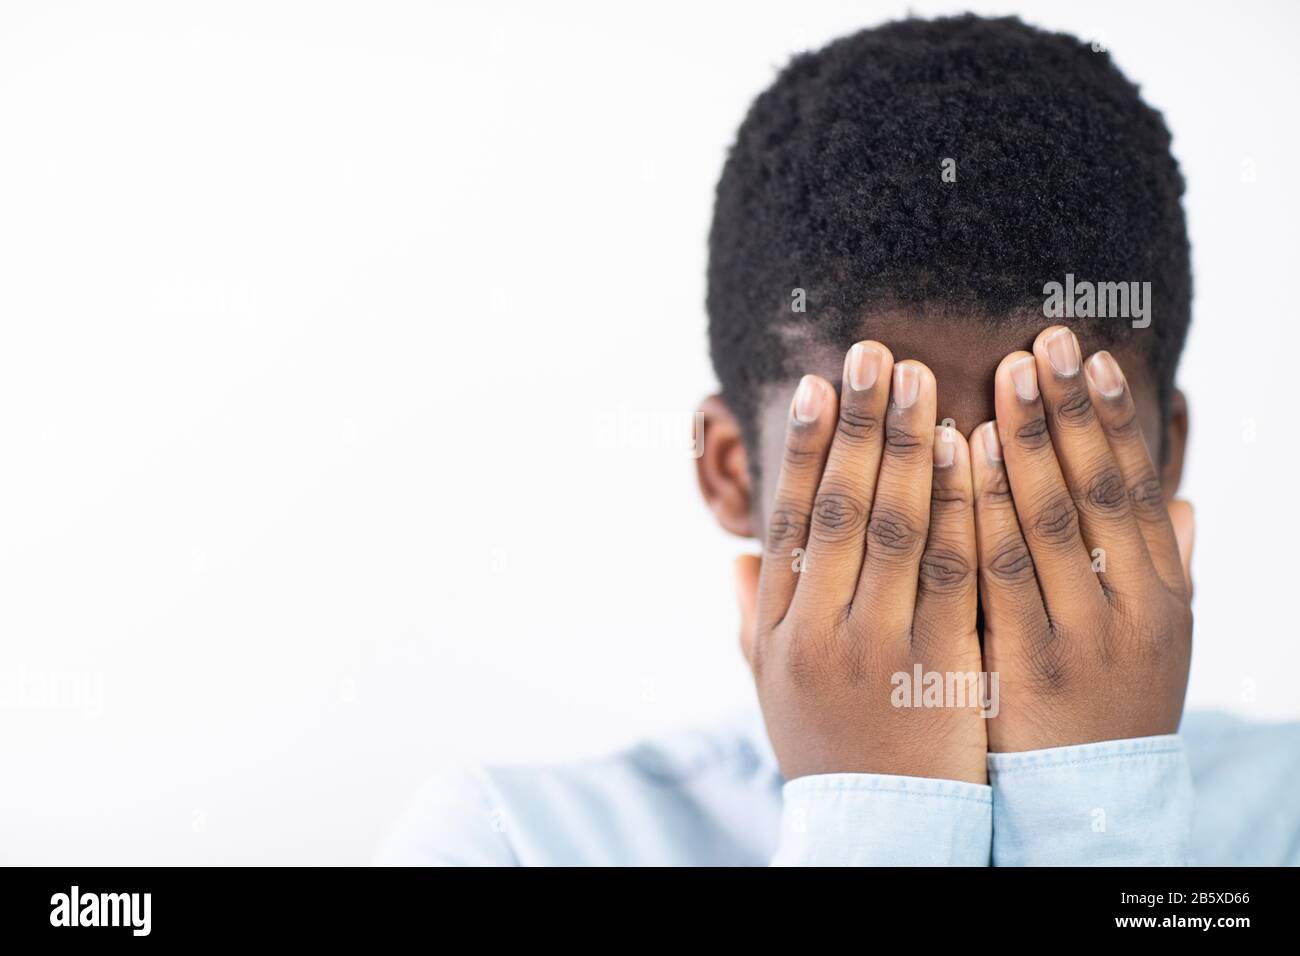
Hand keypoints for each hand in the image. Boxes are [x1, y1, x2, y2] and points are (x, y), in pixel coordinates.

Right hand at [735, 342, 987, 782]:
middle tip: (875, 354)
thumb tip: (737, 560)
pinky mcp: (940, 662)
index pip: (789, 520)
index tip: (816, 386)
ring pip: (893, 527)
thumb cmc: (826, 751)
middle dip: (857, 425)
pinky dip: (960, 506)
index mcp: (781, 628)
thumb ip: (754, 621)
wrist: (881, 829)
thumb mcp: (772, 690)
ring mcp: (880, 644)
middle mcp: (821, 628)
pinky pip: (952, 570)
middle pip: (838, 507)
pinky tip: (970, 453)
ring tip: (921, 380)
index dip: (800, 449)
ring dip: (907, 446)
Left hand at [970, 326, 1194, 752]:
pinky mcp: (1024, 663)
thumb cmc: (1111, 705)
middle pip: (1096, 491)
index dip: (1112, 420)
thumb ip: (1165, 569)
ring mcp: (1078, 636)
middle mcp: (1129, 608)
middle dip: (1069, 410)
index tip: (1089, 356)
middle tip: (1042, 339)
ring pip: (1050, 522)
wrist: (1088, 804)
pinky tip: (968, 455)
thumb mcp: (1156, 641)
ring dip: (1029, 441)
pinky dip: (984, 508)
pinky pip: (997, 571)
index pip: (1134, 488)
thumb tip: (1178, 501)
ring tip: (1004, 375)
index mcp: (1161, 594)